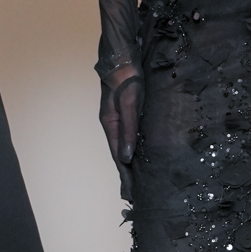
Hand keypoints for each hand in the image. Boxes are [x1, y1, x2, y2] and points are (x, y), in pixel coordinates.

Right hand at [99, 62, 143, 201]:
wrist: (123, 56)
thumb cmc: (127, 77)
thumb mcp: (129, 103)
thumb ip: (128, 129)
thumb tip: (126, 157)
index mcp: (110, 124)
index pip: (118, 157)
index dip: (125, 176)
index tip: (131, 194)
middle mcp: (113, 124)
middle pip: (120, 155)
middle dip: (127, 175)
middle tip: (135, 195)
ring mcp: (119, 118)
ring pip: (125, 146)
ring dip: (131, 164)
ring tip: (138, 181)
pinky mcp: (127, 112)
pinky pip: (130, 136)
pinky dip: (134, 150)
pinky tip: (140, 154)